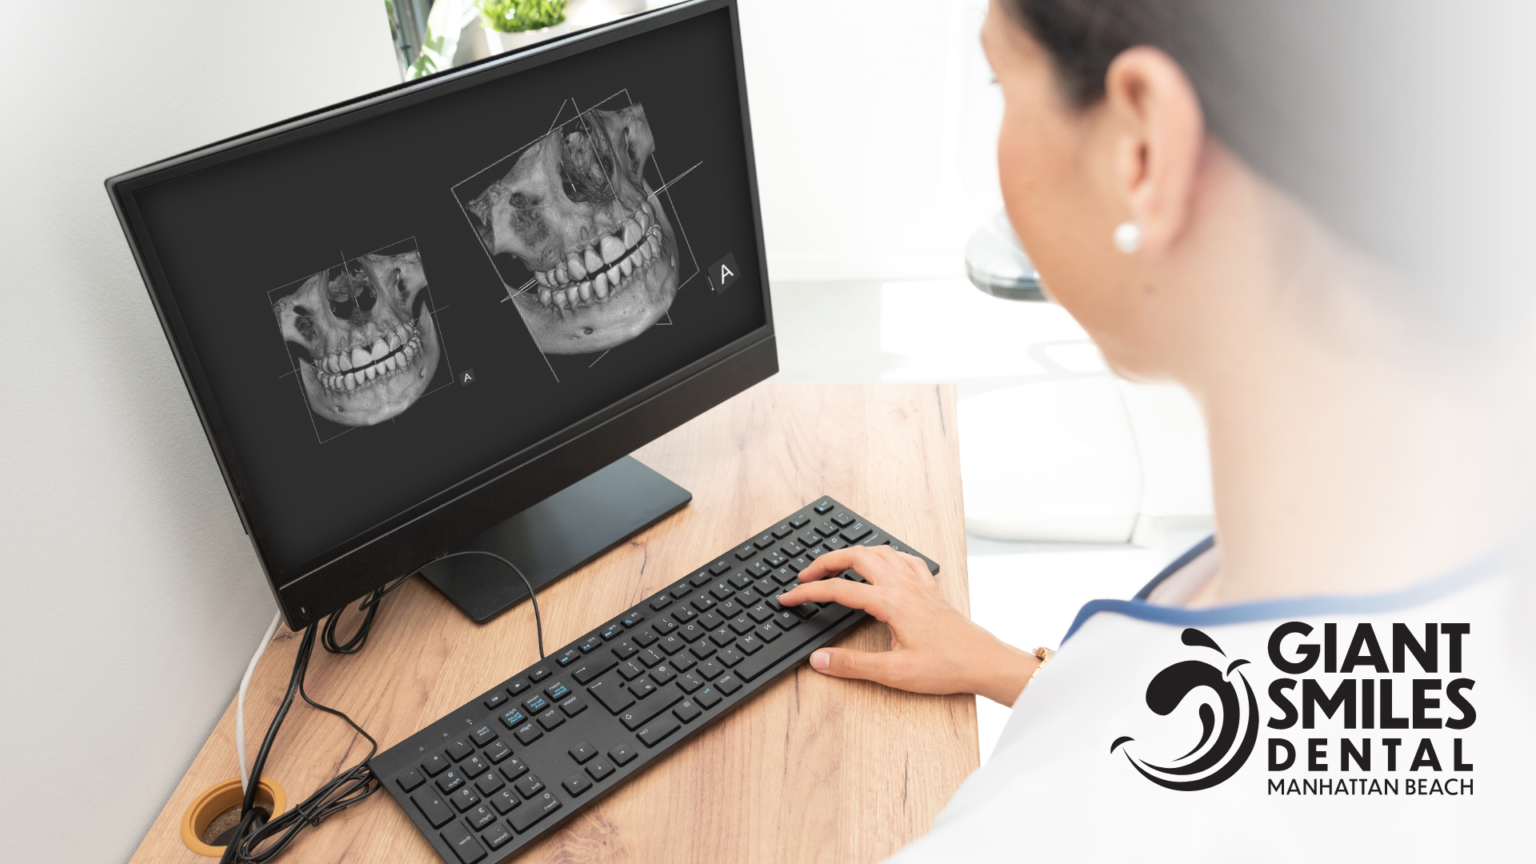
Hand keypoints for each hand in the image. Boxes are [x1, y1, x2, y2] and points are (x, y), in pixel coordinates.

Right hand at [779, 545, 1039, 705]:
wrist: (985, 662)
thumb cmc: (947, 667)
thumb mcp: (895, 673)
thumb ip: (853, 665)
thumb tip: (819, 660)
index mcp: (891, 603)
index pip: (838, 590)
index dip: (808, 593)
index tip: (788, 598)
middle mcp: (903, 586)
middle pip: (856, 557)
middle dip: (825, 562)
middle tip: (805, 576)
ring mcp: (918, 584)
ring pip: (879, 552)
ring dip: (853, 553)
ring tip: (835, 564)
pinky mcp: (930, 590)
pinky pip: (905, 559)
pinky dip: (886, 555)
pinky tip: (883, 562)